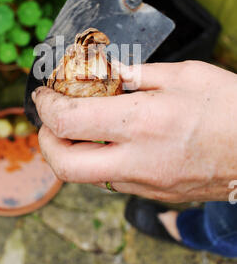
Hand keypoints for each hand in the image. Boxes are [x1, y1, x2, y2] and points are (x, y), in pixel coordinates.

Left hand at [32, 61, 236, 202]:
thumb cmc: (229, 106)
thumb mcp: (182, 75)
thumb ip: (136, 75)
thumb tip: (105, 71)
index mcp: (141, 122)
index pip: (69, 120)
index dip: (47, 106)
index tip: (45, 95)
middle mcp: (138, 159)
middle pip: (66, 166)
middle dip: (46, 142)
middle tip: (51, 121)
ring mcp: (146, 182)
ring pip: (89, 177)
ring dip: (74, 151)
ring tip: (84, 126)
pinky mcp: (156, 192)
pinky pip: (115, 180)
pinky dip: (103, 160)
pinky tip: (117, 140)